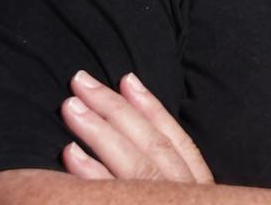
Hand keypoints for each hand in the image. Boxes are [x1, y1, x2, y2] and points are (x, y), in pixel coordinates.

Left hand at [60, 70, 213, 183]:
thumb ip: (170, 176)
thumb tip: (141, 140)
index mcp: (199, 190)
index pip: (178, 143)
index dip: (153, 108)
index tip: (127, 79)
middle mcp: (184, 195)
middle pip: (153, 146)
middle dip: (116, 109)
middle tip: (81, 81)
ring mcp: (163, 204)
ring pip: (135, 164)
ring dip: (100, 131)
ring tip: (70, 106)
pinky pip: (113, 196)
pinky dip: (92, 173)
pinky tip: (70, 152)